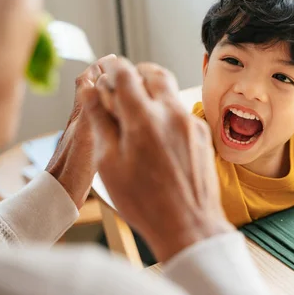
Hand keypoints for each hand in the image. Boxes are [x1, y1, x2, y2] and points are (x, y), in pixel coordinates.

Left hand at [46, 54, 115, 209]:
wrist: (59, 195)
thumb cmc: (71, 168)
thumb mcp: (87, 133)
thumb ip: (93, 106)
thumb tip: (99, 79)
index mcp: (79, 113)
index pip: (87, 80)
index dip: (100, 67)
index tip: (114, 59)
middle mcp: (79, 120)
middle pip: (91, 91)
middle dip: (106, 80)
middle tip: (124, 75)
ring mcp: (82, 135)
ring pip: (96, 108)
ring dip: (108, 98)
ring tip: (126, 97)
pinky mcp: (86, 149)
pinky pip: (100, 125)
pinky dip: (110, 119)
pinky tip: (119, 127)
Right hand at [82, 58, 233, 261]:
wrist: (189, 224)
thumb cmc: (145, 201)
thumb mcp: (109, 164)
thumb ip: (100, 122)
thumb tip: (91, 92)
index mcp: (144, 119)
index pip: (126, 74)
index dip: (111, 70)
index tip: (104, 75)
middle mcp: (171, 113)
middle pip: (153, 73)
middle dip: (135, 74)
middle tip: (122, 89)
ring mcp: (191, 122)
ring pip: (170, 90)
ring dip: (152, 91)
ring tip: (138, 112)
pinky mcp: (202, 133)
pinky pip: (181, 110)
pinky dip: (166, 110)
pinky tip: (157, 134)